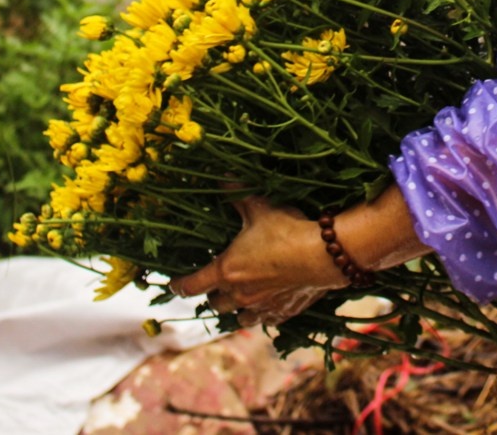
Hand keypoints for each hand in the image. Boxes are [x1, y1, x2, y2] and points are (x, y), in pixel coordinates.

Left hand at [169, 196, 344, 327]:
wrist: (322, 256)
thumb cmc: (286, 231)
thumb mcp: (260, 208)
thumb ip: (238, 195)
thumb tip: (222, 177)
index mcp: (226, 271)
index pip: (191, 285)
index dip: (179, 285)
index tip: (173, 285)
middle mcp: (239, 294)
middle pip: (214, 304)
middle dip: (212, 295)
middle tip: (215, 285)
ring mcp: (261, 307)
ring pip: (238, 318)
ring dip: (235, 309)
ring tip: (240, 298)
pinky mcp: (283, 313)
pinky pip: (265, 320)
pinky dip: (263, 314)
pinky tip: (268, 306)